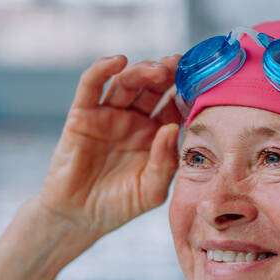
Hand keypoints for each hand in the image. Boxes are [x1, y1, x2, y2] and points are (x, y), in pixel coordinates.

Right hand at [37, 54, 183, 237]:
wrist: (78, 218)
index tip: (201, 83)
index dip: (186, 92)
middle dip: (167, 73)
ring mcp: (108, 115)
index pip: (174, 106)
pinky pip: (91, 86)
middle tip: (180, 65)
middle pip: (152, 87)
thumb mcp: (152, 190)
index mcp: (155, 135)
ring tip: (158, 70)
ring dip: (142, 70)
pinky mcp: (82, 115)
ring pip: (126, 82)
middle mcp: (134, 120)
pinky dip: (102, 69)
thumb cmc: (118, 206)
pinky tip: (118, 61)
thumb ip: (165, 163)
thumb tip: (173, 129)